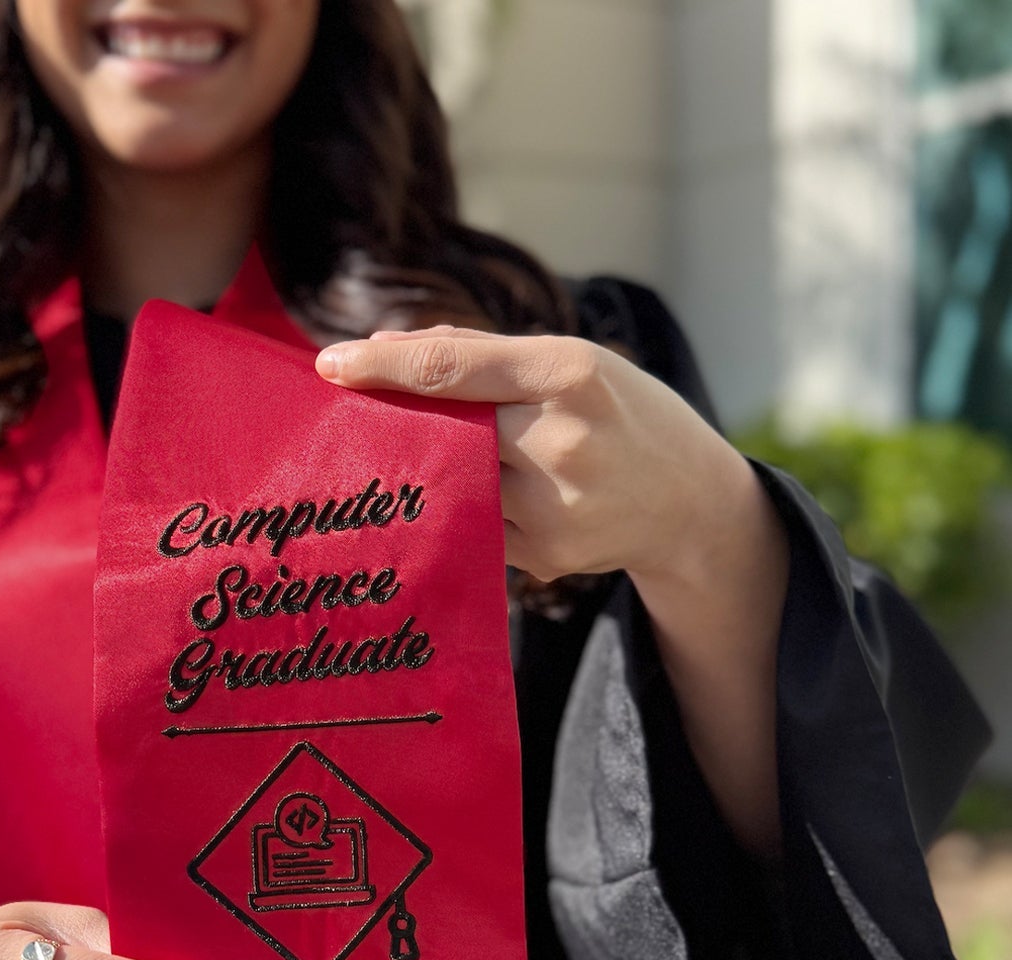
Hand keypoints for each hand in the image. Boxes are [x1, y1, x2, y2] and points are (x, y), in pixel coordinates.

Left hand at [315, 325, 763, 588]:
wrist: (691, 502)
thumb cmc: (621, 413)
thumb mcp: (573, 361)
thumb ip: (483, 353)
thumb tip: (388, 343)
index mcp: (570, 372)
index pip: (452, 367)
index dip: (382, 366)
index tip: (329, 364)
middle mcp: (562, 440)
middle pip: (442, 430)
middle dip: (399, 423)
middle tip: (363, 418)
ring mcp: (554, 506)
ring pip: (451, 484)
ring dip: (428, 470)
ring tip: (432, 458)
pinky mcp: (545, 555)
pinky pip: (474, 524)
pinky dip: (464, 507)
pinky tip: (483, 497)